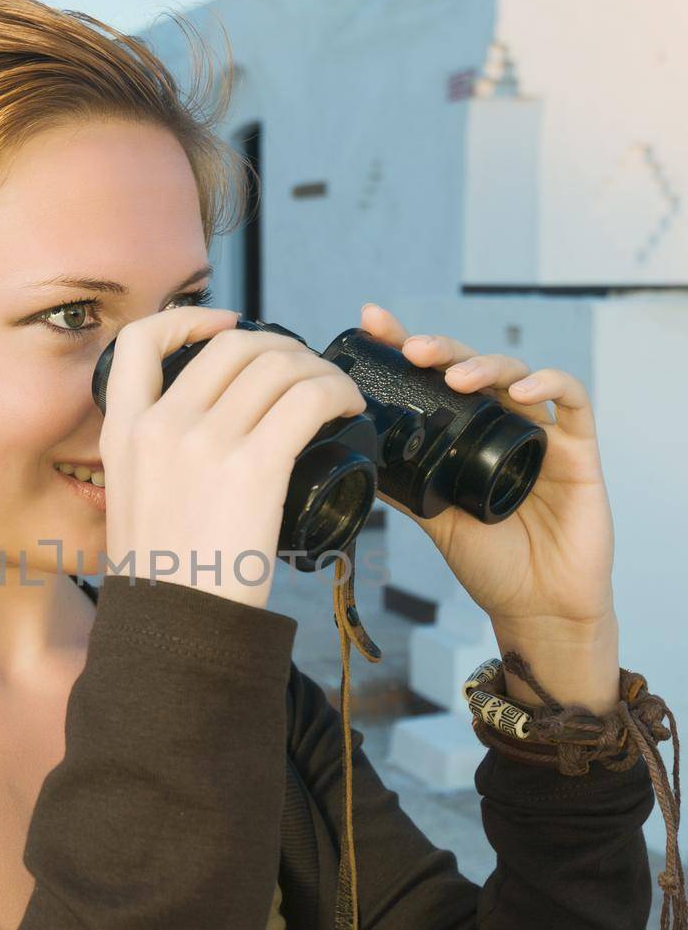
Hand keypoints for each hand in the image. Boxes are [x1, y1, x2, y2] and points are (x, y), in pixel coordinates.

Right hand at [100, 306, 366, 610]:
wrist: (175, 631)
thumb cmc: (166, 581)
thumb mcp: (134, 505)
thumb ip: (154, 465)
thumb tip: (201, 450)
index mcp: (123, 432)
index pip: (138, 341)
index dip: (188, 319)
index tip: (225, 325)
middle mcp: (160, 425)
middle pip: (231, 344)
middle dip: (278, 345)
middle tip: (302, 372)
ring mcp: (205, 442)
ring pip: (277, 363)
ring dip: (316, 367)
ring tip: (335, 392)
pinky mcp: (253, 466)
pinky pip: (308, 399)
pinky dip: (337, 391)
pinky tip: (348, 406)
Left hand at [357, 302, 616, 633]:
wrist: (538, 607)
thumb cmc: (492, 563)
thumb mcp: (434, 520)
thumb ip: (402, 487)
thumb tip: (352, 456)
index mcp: (466, 435)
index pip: (434, 378)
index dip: (407, 345)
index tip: (373, 322)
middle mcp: (502, 426)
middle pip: (473, 367)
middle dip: (442, 349)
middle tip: (412, 349)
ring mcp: (541, 434)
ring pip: (517, 375)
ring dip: (485, 366)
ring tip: (455, 376)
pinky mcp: (578, 450)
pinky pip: (573, 401)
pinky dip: (548, 385)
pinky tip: (522, 390)